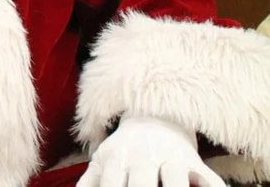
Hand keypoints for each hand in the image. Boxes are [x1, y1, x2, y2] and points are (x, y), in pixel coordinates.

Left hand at [77, 115, 225, 186]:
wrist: (155, 118)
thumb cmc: (124, 149)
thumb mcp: (102, 160)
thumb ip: (89, 182)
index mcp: (117, 161)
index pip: (112, 186)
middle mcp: (143, 158)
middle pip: (141, 181)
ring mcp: (170, 159)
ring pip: (174, 177)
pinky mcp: (195, 162)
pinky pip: (208, 178)